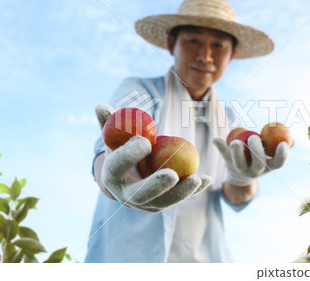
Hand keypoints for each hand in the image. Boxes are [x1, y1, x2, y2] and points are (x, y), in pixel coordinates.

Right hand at [95, 104, 210, 211]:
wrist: (126, 176)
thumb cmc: (122, 150)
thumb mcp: (114, 137)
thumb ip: (109, 123)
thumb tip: (101, 105)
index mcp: (111, 177)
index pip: (117, 167)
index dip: (128, 155)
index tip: (145, 141)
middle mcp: (126, 196)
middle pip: (141, 194)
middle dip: (157, 185)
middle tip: (172, 174)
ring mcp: (146, 204)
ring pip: (164, 201)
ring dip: (182, 192)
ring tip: (197, 179)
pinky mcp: (162, 204)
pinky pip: (180, 198)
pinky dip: (194, 191)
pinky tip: (207, 180)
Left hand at [213, 135, 288, 186]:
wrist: (240, 175)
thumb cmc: (260, 159)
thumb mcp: (271, 156)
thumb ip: (281, 148)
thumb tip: (293, 139)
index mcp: (268, 167)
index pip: (278, 164)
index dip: (282, 155)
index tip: (283, 144)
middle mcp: (255, 171)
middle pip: (257, 163)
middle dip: (256, 151)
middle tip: (254, 137)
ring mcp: (241, 169)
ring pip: (238, 163)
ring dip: (237, 152)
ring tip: (235, 142)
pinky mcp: (228, 163)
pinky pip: (224, 155)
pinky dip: (219, 146)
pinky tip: (216, 139)